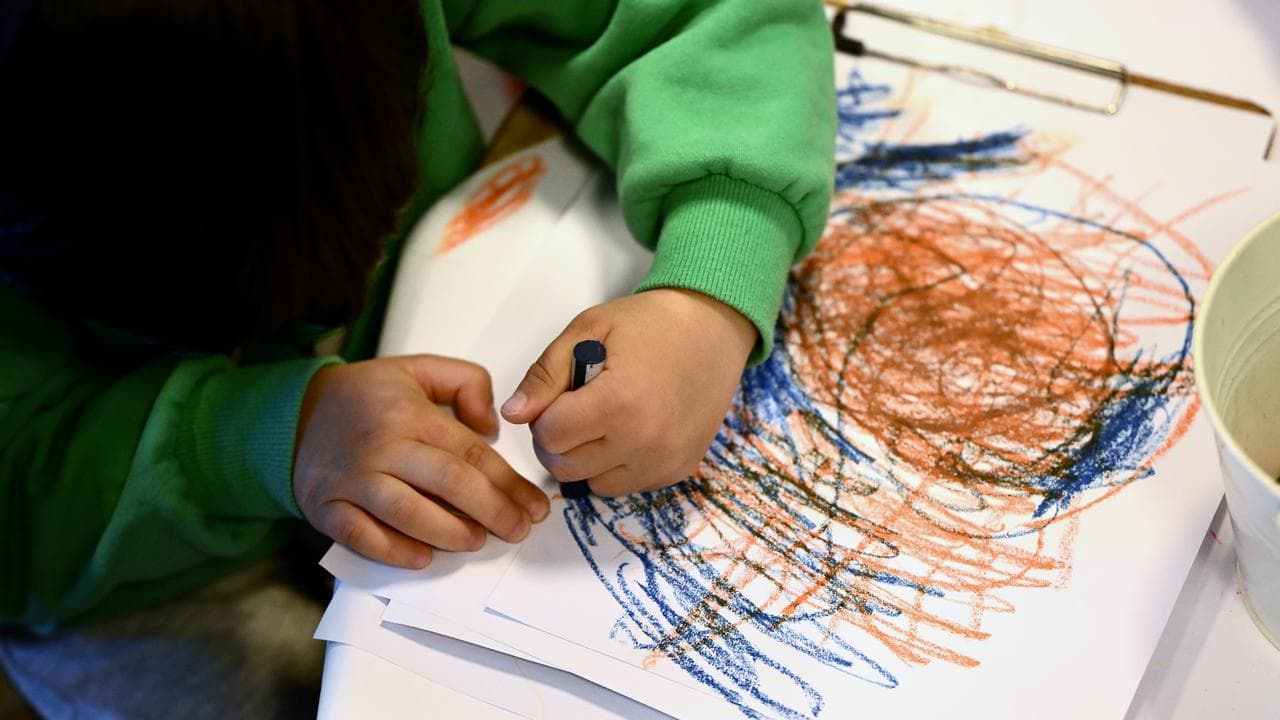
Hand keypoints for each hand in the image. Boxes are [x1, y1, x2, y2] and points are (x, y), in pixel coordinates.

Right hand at [293, 355, 549, 568]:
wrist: (295, 413)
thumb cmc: (366, 397)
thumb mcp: (418, 368)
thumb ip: (466, 382)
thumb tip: (492, 425)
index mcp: (410, 414)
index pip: (471, 454)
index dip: (509, 484)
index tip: (534, 506)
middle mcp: (383, 447)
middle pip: (448, 483)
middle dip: (492, 511)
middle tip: (517, 530)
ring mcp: (352, 480)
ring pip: (408, 513)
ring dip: (450, 533)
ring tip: (476, 541)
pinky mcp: (326, 507)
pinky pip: (361, 536)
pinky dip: (393, 551)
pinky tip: (423, 558)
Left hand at [501, 288, 755, 494]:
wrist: (714, 328)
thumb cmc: (649, 323)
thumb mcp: (588, 330)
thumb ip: (546, 374)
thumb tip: (513, 415)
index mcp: (619, 402)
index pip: (550, 436)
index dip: (544, 414)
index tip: (562, 393)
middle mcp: (644, 442)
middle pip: (565, 467)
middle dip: (559, 439)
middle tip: (577, 406)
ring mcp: (664, 461)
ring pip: (592, 484)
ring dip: (586, 457)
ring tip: (604, 418)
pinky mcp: (678, 470)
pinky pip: (625, 486)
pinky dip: (615, 465)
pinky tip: (628, 430)